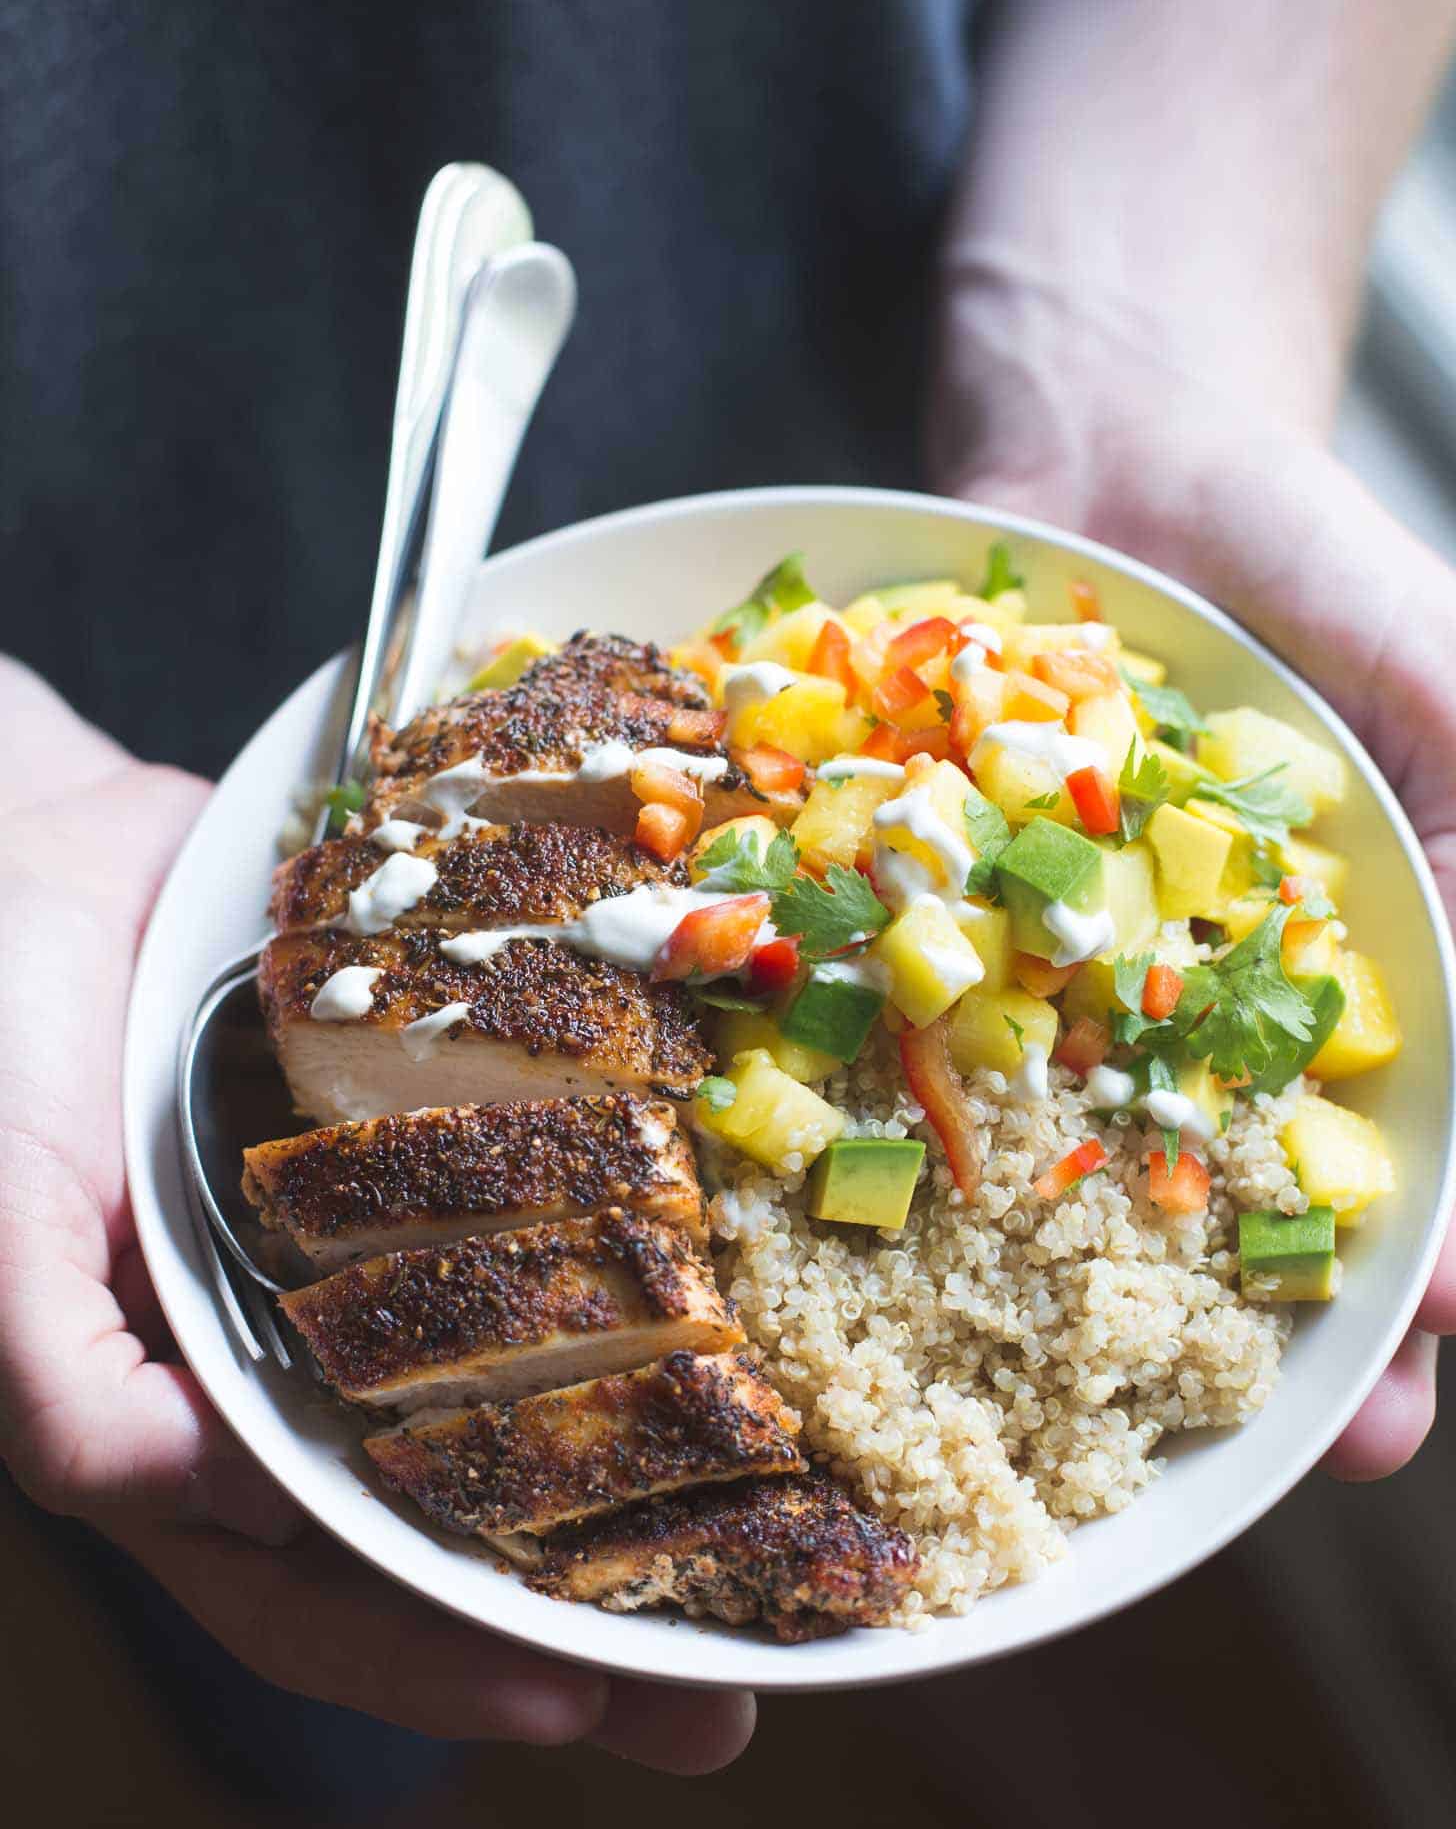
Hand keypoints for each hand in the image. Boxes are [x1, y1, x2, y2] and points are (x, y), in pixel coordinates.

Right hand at [0, 661, 752, 1771]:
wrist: (39, 848)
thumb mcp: (0, 1226)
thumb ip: (72, 1389)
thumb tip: (216, 1499)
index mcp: (182, 1420)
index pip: (316, 1590)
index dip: (433, 1660)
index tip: (577, 1701)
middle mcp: (287, 1363)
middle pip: (443, 1531)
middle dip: (576, 1621)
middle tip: (725, 1691)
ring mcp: (359, 1265)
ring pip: (503, 1407)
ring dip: (627, 1487)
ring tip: (772, 1552)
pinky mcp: (411, 1165)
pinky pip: (520, 1246)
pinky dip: (607, 1298)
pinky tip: (718, 1327)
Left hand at [931, 261, 1455, 1478]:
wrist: (1112, 430)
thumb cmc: (1306, 556)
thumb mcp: (1444, 678)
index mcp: (1344, 965)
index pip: (1414, 1138)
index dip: (1430, 1257)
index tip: (1419, 1364)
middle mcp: (1197, 989)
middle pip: (1255, 1177)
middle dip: (1287, 1308)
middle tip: (1301, 1439)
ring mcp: (1063, 955)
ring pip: (1087, 1133)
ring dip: (1108, 1255)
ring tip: (1115, 1377)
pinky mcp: (940, 899)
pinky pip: (931, 1008)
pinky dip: (923, 1088)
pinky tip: (912, 1171)